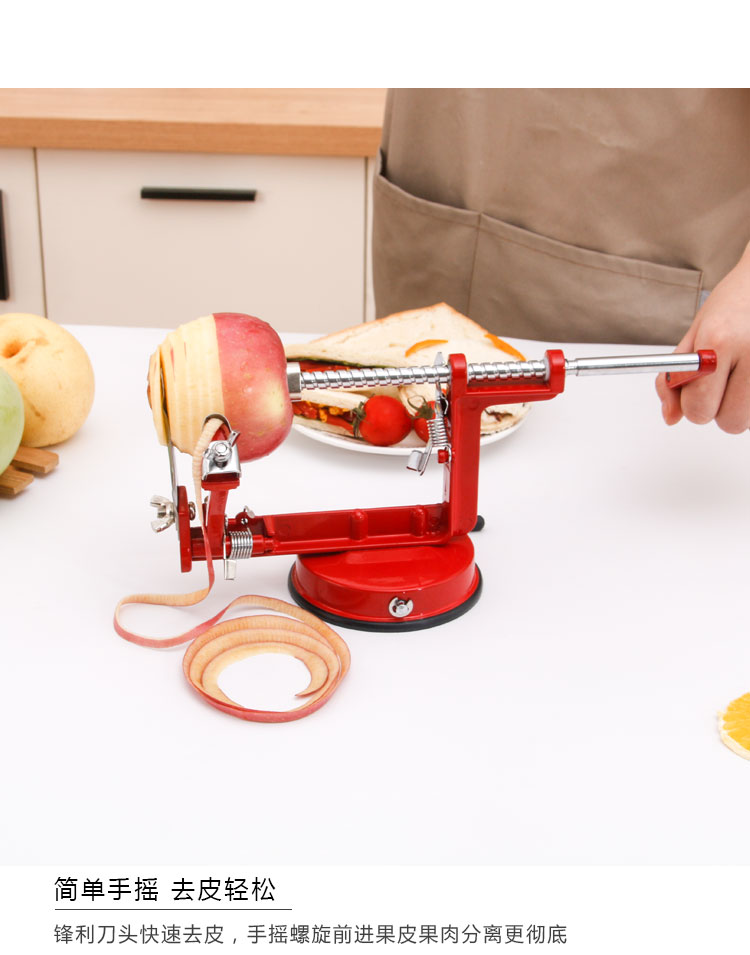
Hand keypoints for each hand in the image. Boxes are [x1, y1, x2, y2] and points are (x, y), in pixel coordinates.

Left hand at [656, 241, 749, 433]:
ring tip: (743, 370)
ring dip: (742, 403)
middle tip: (723, 381)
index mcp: (719, 342)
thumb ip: (675, 378)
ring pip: (749, 419)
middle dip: (720, 408)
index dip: (693, 403)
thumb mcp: (695, 334)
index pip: (699, 408)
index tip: (696, 388)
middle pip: (730, 422)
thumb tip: (671, 416)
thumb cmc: (734, 303)